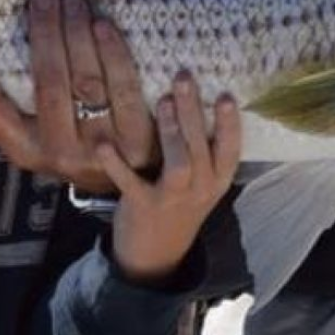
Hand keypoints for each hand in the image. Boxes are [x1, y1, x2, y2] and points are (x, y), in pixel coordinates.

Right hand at [0, 0, 157, 192]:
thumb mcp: (43, 128)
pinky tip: (103, 26)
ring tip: (74, 3)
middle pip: (48, 87)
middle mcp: (58, 154)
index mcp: (24, 149)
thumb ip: (24, 93)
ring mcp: (99, 151)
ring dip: (78, 37)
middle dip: (44, 35)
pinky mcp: (136, 142)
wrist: (136, 180)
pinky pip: (123, 89)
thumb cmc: (79, 136)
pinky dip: (113, 54)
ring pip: (85, 84)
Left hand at [100, 71, 240, 286]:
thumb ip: (200, 149)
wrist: (156, 257)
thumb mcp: (200, 183)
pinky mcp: (143, 207)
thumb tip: (191, 97)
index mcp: (217, 181)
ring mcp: (173, 200)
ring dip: (172, 131)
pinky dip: (117, 164)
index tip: (225, 94)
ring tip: (163, 100)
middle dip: (194, 112)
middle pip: (201, 147)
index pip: (230, 150)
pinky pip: (131, 183)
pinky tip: (104, 144)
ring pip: (179, 164)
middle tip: (184, 78)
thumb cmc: (178, 206)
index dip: (229, 123)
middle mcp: (201, 189)